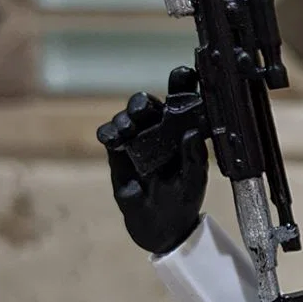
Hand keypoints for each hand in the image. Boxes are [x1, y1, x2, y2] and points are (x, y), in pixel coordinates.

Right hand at [97, 67, 208, 256]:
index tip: (183, 72)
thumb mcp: (193, 182)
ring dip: (125, 118)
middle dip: (143, 103)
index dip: (182, 84)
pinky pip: (110, 136)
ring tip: (128, 129)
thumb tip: (191, 134)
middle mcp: (159, 131)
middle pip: (148, 105)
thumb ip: (194, 159)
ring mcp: (137, 141)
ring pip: (127, 117)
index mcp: (182, 132)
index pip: (182, 102)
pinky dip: (109, 133)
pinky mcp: (118, 154)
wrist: (160, 229)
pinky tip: (112, 138)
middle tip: (143, 109)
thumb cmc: (182, 201)